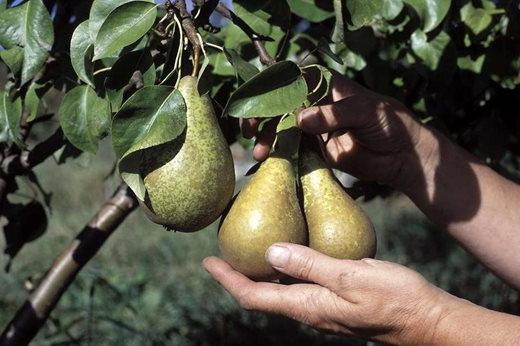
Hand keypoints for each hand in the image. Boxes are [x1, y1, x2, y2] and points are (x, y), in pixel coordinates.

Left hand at [203, 243, 452, 344]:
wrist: (425, 320)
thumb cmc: (393, 299)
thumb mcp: (350, 276)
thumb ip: (310, 265)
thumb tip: (270, 254)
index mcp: (307, 305)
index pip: (253, 296)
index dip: (228, 279)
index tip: (207, 260)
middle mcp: (309, 308)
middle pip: (262, 294)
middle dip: (239, 274)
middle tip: (224, 250)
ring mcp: (322, 305)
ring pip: (280, 288)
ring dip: (259, 270)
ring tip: (248, 248)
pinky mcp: (335, 298)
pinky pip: (300, 282)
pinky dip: (286, 266)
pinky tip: (291, 249)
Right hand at [241, 72, 430, 187]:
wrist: (403, 157)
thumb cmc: (390, 123)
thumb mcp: (365, 112)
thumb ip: (333, 114)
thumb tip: (300, 119)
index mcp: (326, 86)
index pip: (292, 81)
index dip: (271, 90)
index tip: (257, 104)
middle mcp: (316, 105)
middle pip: (280, 107)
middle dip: (262, 117)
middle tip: (250, 131)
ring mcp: (314, 129)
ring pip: (282, 130)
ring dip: (268, 140)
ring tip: (260, 154)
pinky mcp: (316, 151)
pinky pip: (293, 151)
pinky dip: (280, 155)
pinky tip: (268, 162)